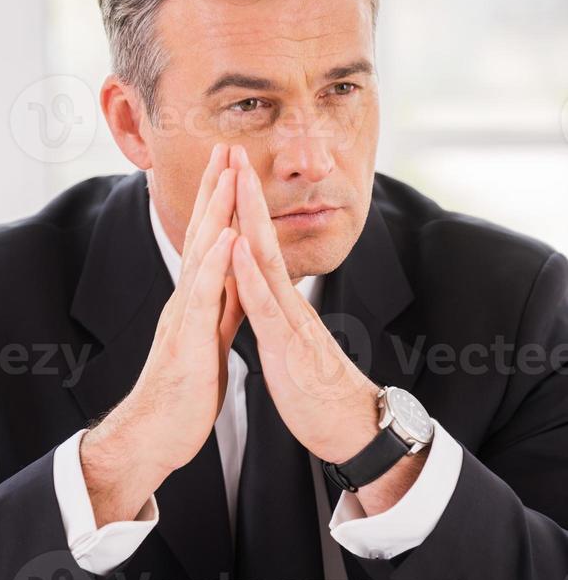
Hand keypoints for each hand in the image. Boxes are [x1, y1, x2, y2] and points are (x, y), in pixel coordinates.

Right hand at [81, 143, 244, 524]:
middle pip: (204, 234)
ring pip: (202, 255)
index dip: (222, 203)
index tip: (233, 167)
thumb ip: (219, 310)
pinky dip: (218, 265)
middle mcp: (186, 300)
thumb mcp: (208, 340)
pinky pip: (204, 298)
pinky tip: (230, 237)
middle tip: (227, 145)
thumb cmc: (183, 393)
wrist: (157, 435)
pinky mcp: (187, 341)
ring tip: (230, 173)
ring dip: (217, 212)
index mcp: (195, 300)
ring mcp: (184, 317)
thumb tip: (233, 283)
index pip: (211, 242)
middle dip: (217, 188)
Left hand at [230, 156, 379, 464]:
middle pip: (264, 239)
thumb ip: (278, 319)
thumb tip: (262, 300)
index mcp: (284, 306)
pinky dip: (248, 275)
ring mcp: (291, 322)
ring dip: (249, 218)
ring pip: (267, 262)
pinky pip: (266, 306)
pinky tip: (237, 247)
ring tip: (236, 178)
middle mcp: (289, 305)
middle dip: (246, 194)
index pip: (260, 249)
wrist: (350, 429)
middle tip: (232, 151)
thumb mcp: (292, 348)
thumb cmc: (318, 392)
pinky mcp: (289, 347)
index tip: (229, 174)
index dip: (243, 211)